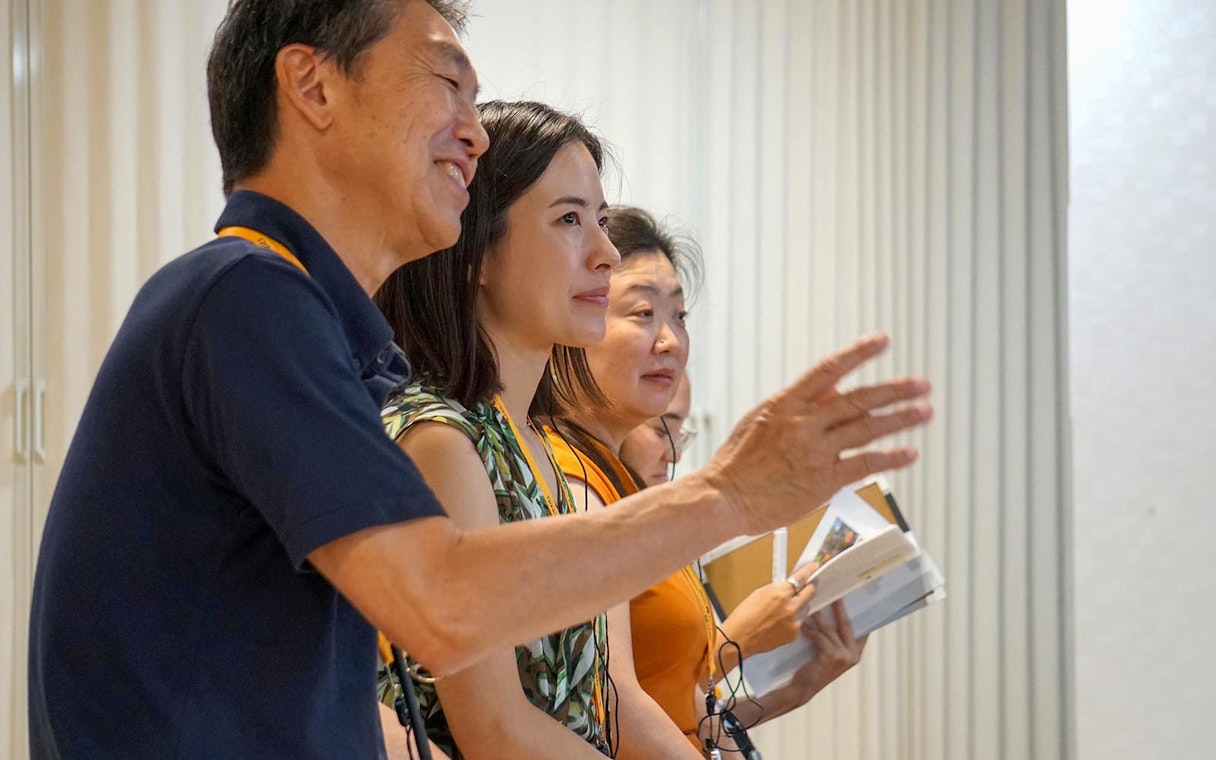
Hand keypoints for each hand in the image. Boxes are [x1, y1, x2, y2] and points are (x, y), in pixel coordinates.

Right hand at [698, 334, 931, 535]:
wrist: (724, 498)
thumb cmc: (737, 462)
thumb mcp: (761, 420)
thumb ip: (797, 406)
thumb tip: (831, 391)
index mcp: (786, 403)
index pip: (829, 369)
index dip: (859, 353)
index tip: (882, 341)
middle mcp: (803, 423)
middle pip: (859, 399)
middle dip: (895, 390)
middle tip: (921, 385)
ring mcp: (815, 452)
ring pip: (867, 428)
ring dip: (901, 419)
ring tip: (924, 411)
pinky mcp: (822, 481)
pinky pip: (864, 464)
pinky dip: (890, 458)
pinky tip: (908, 453)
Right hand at [719, 562, 819, 658]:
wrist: (738, 639)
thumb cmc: (743, 617)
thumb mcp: (758, 594)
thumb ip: (776, 588)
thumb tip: (786, 585)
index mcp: (779, 594)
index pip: (800, 578)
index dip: (808, 571)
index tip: (813, 568)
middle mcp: (790, 607)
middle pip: (810, 592)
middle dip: (808, 588)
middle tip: (805, 587)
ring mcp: (793, 622)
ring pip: (806, 608)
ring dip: (800, 605)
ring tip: (785, 609)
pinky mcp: (794, 634)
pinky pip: (799, 622)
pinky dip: (793, 620)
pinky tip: (780, 622)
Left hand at [794, 600, 866, 698]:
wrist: (803, 688)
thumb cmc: (815, 669)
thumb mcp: (830, 654)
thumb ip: (836, 640)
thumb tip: (831, 615)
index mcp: (855, 653)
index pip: (862, 631)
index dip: (859, 615)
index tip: (853, 599)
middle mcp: (853, 655)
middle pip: (846, 625)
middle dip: (839, 608)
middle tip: (834, 595)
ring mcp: (843, 657)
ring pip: (830, 630)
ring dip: (819, 618)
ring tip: (811, 609)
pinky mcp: (831, 657)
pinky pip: (820, 637)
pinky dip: (811, 631)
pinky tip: (803, 626)